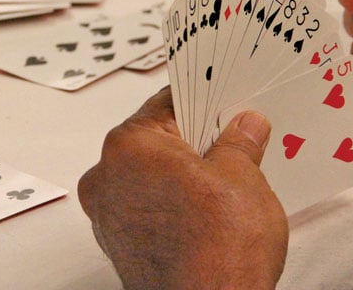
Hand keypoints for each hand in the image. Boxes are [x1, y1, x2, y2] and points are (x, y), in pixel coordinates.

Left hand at [78, 87, 287, 288]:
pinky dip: (172, 202)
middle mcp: (107, 178)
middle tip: (231, 137)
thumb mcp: (243, 177)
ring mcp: (110, 216)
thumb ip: (239, 142)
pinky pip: (147, 206)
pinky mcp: (121, 246)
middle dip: (192, 139)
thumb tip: (245, 127)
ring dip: (181, 173)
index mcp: (128, 147)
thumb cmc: (218, 252)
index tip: (221, 99)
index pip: (166, 104)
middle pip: (155, 141)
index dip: (200, 99)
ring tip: (225, 176)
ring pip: (149, 175)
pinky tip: (206, 209)